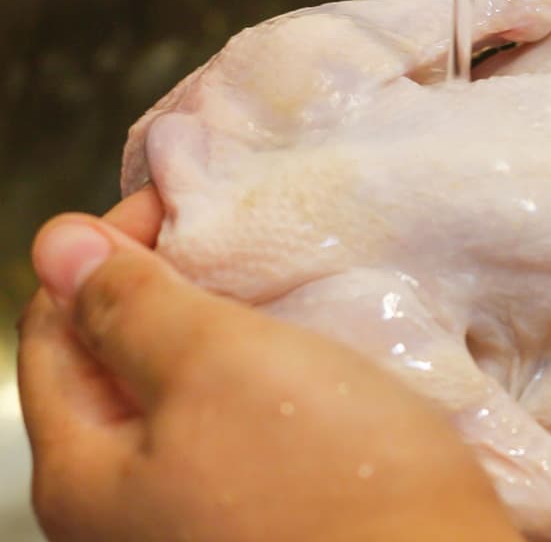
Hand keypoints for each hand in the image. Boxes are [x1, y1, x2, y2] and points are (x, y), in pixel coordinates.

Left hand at [19, 189, 522, 541]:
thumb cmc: (332, 483)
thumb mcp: (218, 366)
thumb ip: (130, 305)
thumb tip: (58, 246)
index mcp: (86, 476)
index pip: (55, 325)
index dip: (104, 249)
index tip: (176, 202)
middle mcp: (127, 509)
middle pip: (114, 363)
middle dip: (163, 287)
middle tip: (228, 238)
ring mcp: (196, 517)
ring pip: (181, 393)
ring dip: (218, 328)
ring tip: (271, 286)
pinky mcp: (262, 515)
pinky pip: (236, 424)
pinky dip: (257, 374)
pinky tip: (303, 352)